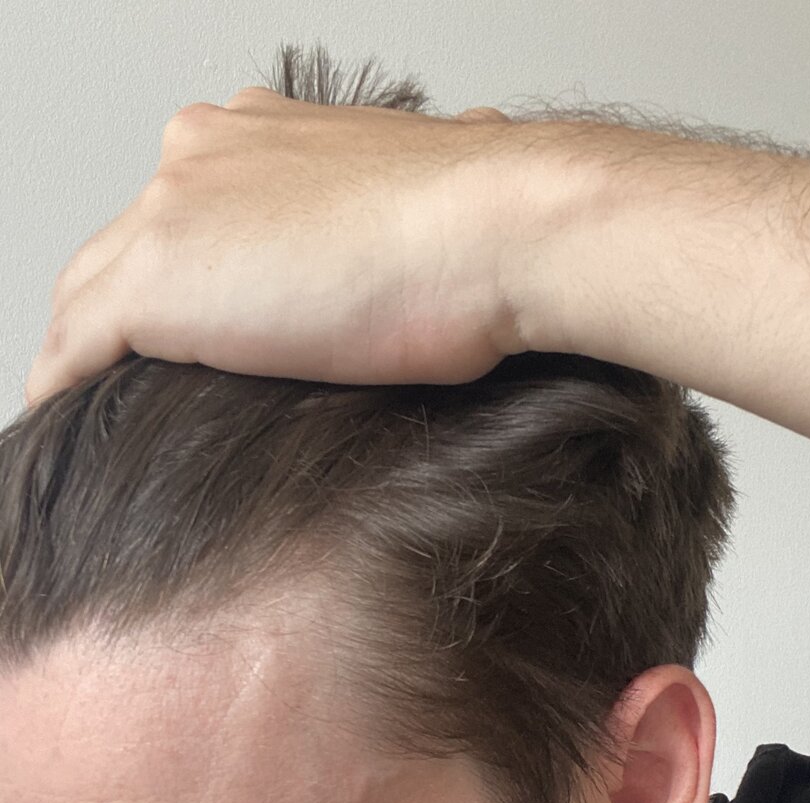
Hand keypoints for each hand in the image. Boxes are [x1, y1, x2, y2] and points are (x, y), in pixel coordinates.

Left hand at [26, 90, 520, 404]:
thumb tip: (394, 260)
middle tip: (138, 367)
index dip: (190, 272)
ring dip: (91, 346)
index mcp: (266, 134)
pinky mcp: (158, 283)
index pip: (192, 210)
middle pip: (129, 244)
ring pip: (92, 291)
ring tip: (101, 399)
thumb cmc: (480, 232)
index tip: (201, 318)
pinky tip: (74, 414)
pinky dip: (68, 381)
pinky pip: (78, 346)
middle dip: (128, 307)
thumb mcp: (414, 217)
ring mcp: (176, 214)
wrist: (495, 231)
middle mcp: (206, 154)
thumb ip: (372, 227)